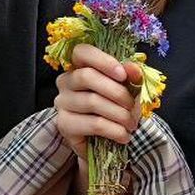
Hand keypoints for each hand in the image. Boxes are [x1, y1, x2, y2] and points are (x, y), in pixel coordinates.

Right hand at [53, 42, 141, 157]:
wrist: (107, 142)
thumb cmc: (115, 109)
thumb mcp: (127, 90)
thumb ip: (130, 77)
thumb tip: (133, 68)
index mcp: (79, 66)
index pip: (82, 52)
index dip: (102, 60)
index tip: (123, 75)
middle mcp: (65, 82)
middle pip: (86, 76)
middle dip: (117, 92)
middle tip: (132, 107)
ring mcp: (62, 103)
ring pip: (92, 101)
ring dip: (119, 114)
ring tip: (131, 124)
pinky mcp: (64, 124)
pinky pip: (93, 123)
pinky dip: (114, 130)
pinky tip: (124, 135)